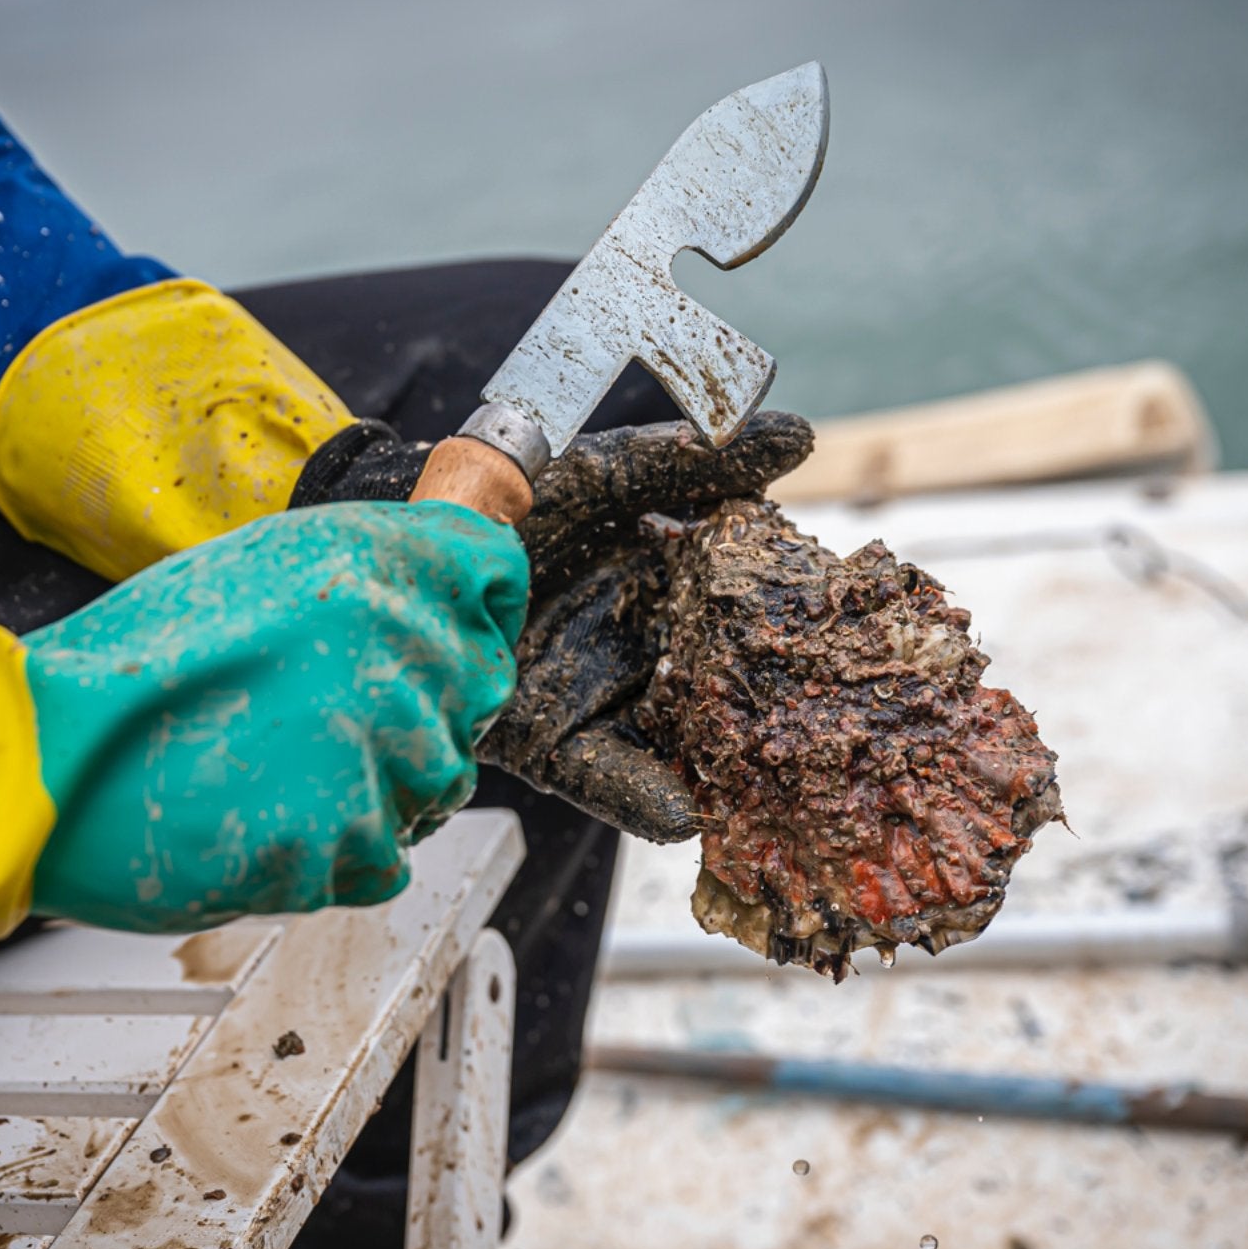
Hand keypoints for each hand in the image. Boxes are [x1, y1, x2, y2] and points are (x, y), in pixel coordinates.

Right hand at [22, 500, 527, 929]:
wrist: (49, 763)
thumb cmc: (130, 669)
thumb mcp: (256, 572)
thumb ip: (360, 580)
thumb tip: (426, 602)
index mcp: (372, 563)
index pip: (494, 573)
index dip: (478, 603)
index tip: (461, 624)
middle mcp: (394, 647)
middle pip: (478, 688)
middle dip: (421, 707)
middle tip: (332, 719)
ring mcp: (379, 749)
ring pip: (439, 781)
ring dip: (382, 784)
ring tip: (287, 772)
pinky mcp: (351, 840)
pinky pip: (388, 857)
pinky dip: (338, 853)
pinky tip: (271, 819)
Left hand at [291, 412, 813, 840]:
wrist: (407, 533)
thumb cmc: (507, 496)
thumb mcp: (609, 475)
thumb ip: (696, 463)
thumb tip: (799, 437)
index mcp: (667, 582)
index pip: (743, 609)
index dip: (786, 622)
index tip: (841, 639)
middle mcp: (643, 645)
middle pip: (721, 685)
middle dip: (768, 708)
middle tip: (827, 730)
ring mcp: (601, 696)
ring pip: (677, 739)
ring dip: (718, 765)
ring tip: (769, 787)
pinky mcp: (553, 743)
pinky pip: (606, 775)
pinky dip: (642, 797)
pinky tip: (682, 812)